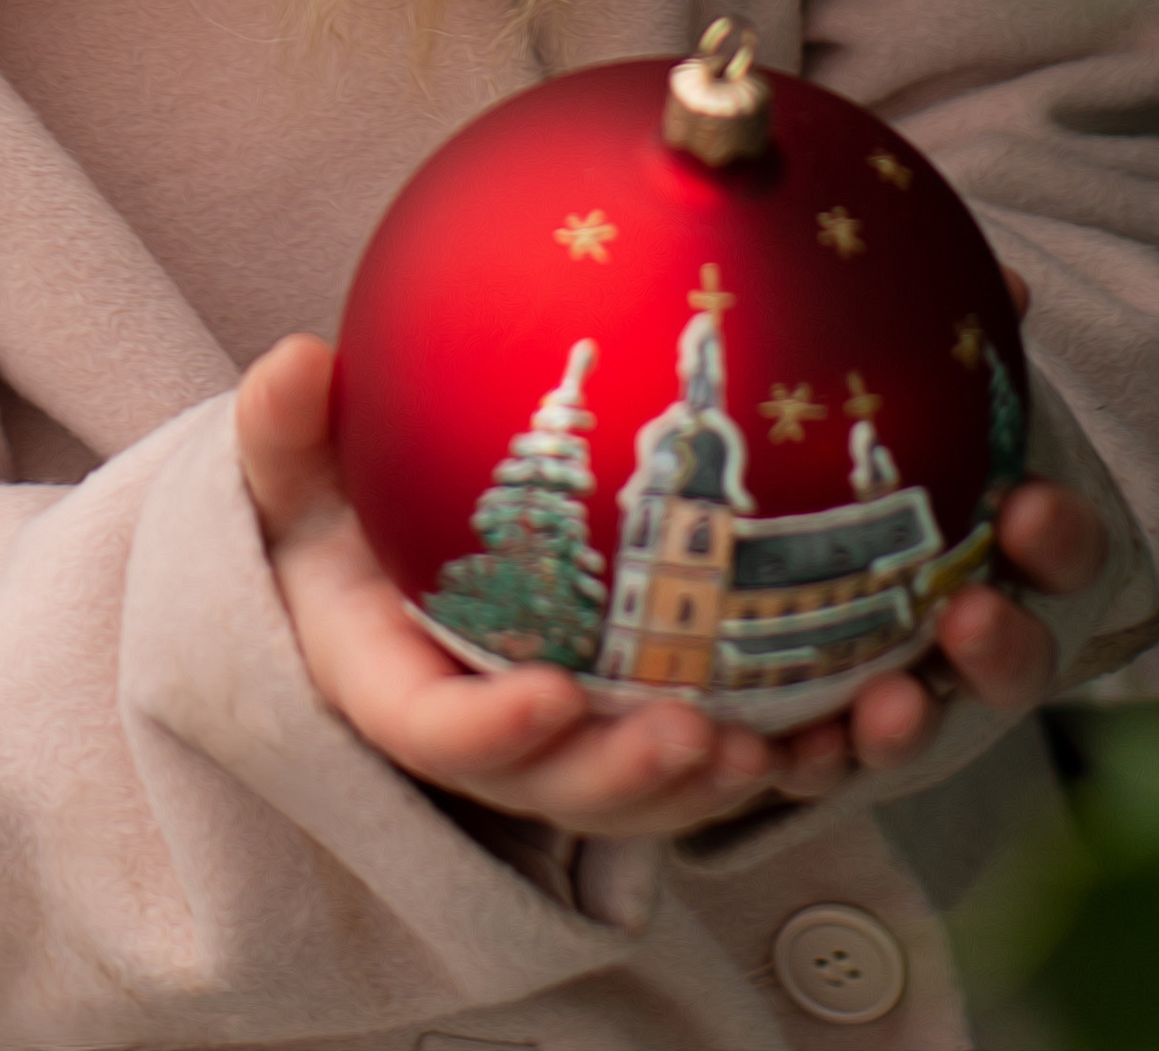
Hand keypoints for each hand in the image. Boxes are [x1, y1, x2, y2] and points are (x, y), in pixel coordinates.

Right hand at [235, 307, 1103, 843]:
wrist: (384, 573)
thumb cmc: (339, 525)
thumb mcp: (296, 480)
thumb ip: (287, 434)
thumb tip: (294, 360)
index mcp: (402, 691)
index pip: (439, 735)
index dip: (494, 733)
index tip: (547, 699)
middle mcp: (496, 743)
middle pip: (567, 793)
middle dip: (635, 782)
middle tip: (705, 745)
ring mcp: (577, 750)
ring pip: (661, 798)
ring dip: (733, 781)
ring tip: (805, 746)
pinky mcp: (651, 730)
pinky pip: (726, 753)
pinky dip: (794, 746)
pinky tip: (870, 704)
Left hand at [830, 267, 1106, 762]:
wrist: (816, 478)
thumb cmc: (890, 412)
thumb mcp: (923, 367)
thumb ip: (961, 327)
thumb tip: (1008, 280)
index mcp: (1017, 543)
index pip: (1067, 547)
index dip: (1060, 536)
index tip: (1033, 503)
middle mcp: (979, 627)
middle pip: (1016, 657)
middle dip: (1003, 648)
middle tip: (969, 619)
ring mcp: (913, 686)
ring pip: (927, 722)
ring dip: (910, 726)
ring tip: (882, 713)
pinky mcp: (835, 723)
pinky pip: (829, 753)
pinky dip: (813, 760)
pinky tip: (776, 752)